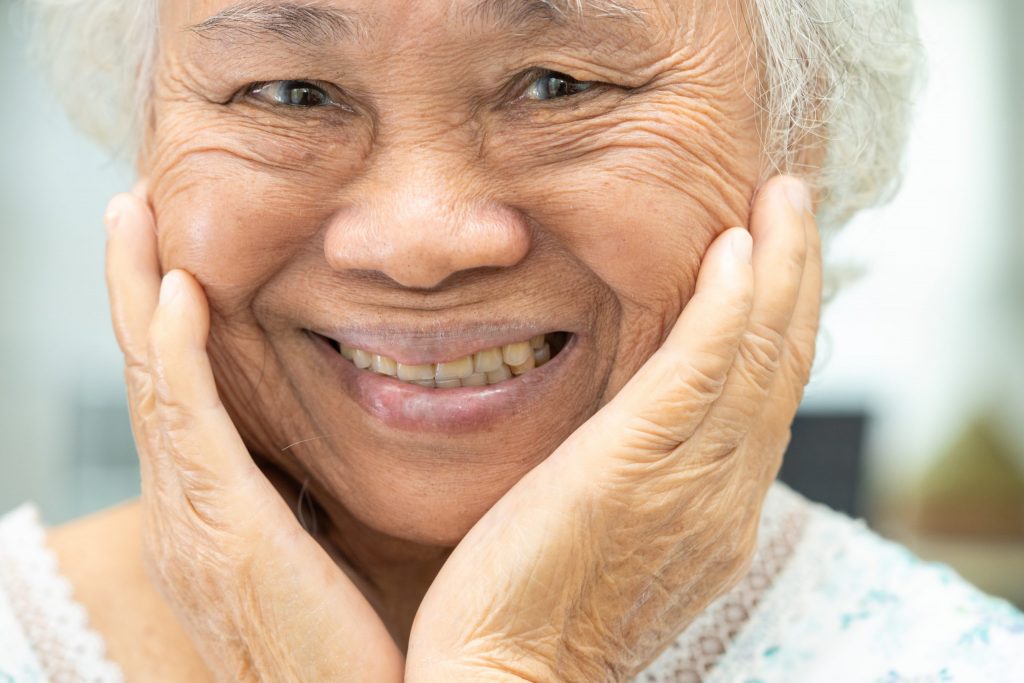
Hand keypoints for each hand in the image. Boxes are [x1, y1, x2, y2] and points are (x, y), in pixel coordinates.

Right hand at [104, 185, 403, 682]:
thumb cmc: (342, 649)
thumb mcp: (312, 558)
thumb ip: (302, 501)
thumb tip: (318, 460)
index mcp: (203, 512)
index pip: (174, 395)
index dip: (162, 322)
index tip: (171, 255)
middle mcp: (180, 508)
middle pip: (145, 372)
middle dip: (133, 284)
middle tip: (133, 208)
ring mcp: (191, 517)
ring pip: (151, 380)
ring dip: (138, 291)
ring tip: (134, 216)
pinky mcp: (222, 526)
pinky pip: (187, 421)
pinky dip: (176, 351)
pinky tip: (179, 292)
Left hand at [405, 176, 820, 681]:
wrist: (506, 678)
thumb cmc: (539, 609)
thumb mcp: (618, 535)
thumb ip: (650, 478)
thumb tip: (649, 426)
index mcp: (718, 510)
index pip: (765, 396)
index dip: (781, 318)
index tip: (777, 253)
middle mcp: (723, 495)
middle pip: (779, 365)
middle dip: (796, 274)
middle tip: (793, 199)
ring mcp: (688, 485)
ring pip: (754, 358)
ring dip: (777, 270)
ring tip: (782, 199)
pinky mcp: (631, 469)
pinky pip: (698, 375)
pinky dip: (726, 311)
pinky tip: (738, 252)